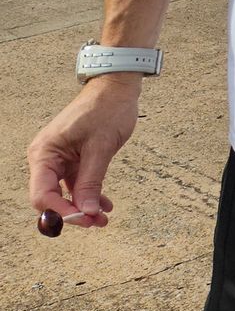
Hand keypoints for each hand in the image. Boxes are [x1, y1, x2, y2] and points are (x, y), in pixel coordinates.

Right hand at [26, 77, 141, 229]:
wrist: (117, 87)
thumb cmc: (107, 109)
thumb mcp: (101, 147)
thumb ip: (91, 181)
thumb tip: (86, 212)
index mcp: (44, 153)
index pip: (42, 194)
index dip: (60, 211)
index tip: (84, 220)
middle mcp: (46, 158)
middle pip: (51, 197)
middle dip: (73, 212)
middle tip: (98, 223)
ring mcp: (59, 159)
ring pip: (66, 193)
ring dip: (84, 206)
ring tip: (104, 219)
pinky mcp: (73, 159)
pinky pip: (77, 183)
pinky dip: (90, 194)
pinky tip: (106, 205)